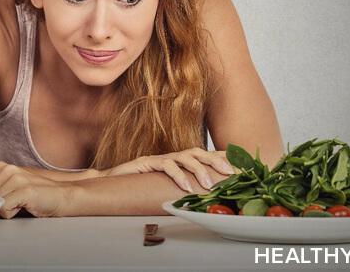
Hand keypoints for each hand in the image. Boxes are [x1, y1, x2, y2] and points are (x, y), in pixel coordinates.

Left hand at [0, 162, 76, 218]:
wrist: (61, 196)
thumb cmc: (34, 196)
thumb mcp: (9, 189)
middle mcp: (6, 169)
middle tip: (8, 207)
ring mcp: (15, 178)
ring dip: (3, 212)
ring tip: (19, 206)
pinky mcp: (24, 189)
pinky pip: (4, 209)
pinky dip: (11, 214)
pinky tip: (23, 208)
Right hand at [102, 147, 234, 191]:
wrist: (110, 182)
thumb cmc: (138, 187)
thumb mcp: (164, 187)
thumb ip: (180, 187)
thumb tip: (201, 198)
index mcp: (177, 161)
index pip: (202, 155)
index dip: (220, 156)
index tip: (239, 163)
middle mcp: (170, 156)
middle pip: (198, 151)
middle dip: (217, 160)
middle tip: (231, 172)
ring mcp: (159, 158)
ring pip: (185, 156)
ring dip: (200, 170)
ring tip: (209, 185)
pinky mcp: (147, 162)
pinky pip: (167, 165)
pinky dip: (178, 176)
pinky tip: (186, 187)